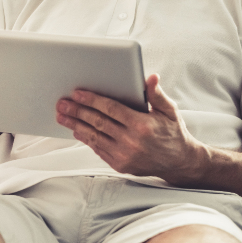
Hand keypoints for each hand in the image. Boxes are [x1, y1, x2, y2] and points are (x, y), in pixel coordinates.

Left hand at [55, 74, 206, 182]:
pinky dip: (86, 139)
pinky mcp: (121, 165)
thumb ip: (157, 94)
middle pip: (98, 122)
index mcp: (143, 125)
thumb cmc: (173, 132)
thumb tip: (150, 77)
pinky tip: (76, 130)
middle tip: (62, 103)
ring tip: (62, 116)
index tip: (77, 93)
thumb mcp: (170, 111)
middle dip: (77, 112)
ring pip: (94, 137)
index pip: (111, 109)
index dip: (92, 100)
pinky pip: (99, 149)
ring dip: (76, 126)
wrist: (180, 162)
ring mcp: (125, 155)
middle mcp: (132, 141)